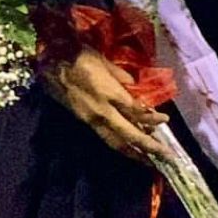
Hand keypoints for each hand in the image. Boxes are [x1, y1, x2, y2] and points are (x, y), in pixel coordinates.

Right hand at [41, 47, 171, 162]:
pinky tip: (129, 148)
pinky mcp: (83, 122)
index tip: (165, 120)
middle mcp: (101, 111)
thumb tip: (136, 90)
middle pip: (128, 134)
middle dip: (148, 146)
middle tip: (165, 156)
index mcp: (109, 93)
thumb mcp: (106, 62)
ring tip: (149, 161)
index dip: (151, 118)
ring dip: (133, 153)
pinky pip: (105, 137)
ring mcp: (91, 119)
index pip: (135, 111)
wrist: (51, 63)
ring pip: (115, 142)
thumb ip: (123, 78)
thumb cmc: (81, 56)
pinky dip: (119, 144)